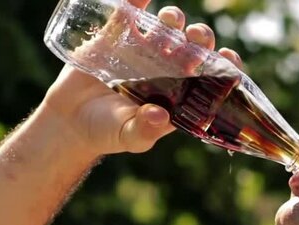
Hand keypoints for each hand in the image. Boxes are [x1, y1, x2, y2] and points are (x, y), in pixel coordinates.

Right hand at [42, 0, 242, 155]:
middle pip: (193, 46)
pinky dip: (137, 0)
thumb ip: (145, 130)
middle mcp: (166, 69)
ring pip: (167, 27)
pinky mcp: (117, 37)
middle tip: (196, 38)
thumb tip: (159, 116)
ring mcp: (143, 51)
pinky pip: (130, 13)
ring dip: (174, 19)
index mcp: (178, 93)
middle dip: (201, 37)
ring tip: (170, 21)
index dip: (223, 65)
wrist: (70, 122)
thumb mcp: (130, 137)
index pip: (210, 76)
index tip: (228, 57)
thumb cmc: (107, 133)